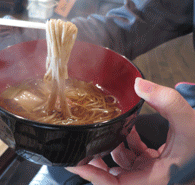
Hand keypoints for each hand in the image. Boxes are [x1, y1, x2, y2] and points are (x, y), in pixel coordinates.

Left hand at [66, 78, 194, 184]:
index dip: (95, 177)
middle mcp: (151, 177)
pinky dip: (124, 143)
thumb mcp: (188, 121)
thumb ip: (166, 100)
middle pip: (113, 177)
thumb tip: (139, 84)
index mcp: (157, 177)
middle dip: (94, 163)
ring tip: (95, 134)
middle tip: (79, 146)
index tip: (77, 164)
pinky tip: (123, 129)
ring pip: (121, 165)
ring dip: (107, 149)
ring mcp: (150, 170)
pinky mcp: (152, 162)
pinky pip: (131, 155)